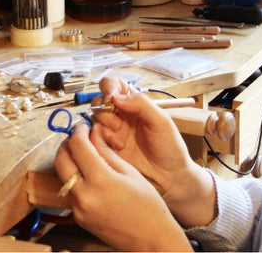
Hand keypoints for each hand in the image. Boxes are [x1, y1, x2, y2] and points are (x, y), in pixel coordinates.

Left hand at [54, 123, 191, 251]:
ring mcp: (79, 209)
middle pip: (62, 161)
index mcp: (100, 180)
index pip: (78, 147)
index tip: (83, 125)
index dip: (79, 132)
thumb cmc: (148, 206)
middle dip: (68, 144)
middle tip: (79, 136)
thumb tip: (94, 135)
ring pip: (62, 176)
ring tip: (85, 152)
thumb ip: (107, 153)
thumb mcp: (130, 172)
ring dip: (69, 160)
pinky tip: (88, 172)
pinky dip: (74, 177)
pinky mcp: (79, 218)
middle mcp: (84, 196)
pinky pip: (70, 191)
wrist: (150, 239)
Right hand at [90, 77, 216, 227]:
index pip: (114, 86)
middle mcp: (120, 115)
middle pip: (98, 102)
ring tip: (121, 141)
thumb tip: (117, 97)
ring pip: (93, 120)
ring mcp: (112, 132)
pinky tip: (117, 149)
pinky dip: (100, 141)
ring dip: (103, 128)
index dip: (109, 87)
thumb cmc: (169, 147)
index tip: (111, 98)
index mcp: (134, 104)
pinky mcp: (106, 149)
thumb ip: (141, 105)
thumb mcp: (161, 121)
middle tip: (118, 125)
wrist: (169, 176)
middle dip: (104, 111)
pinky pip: (92, 139)